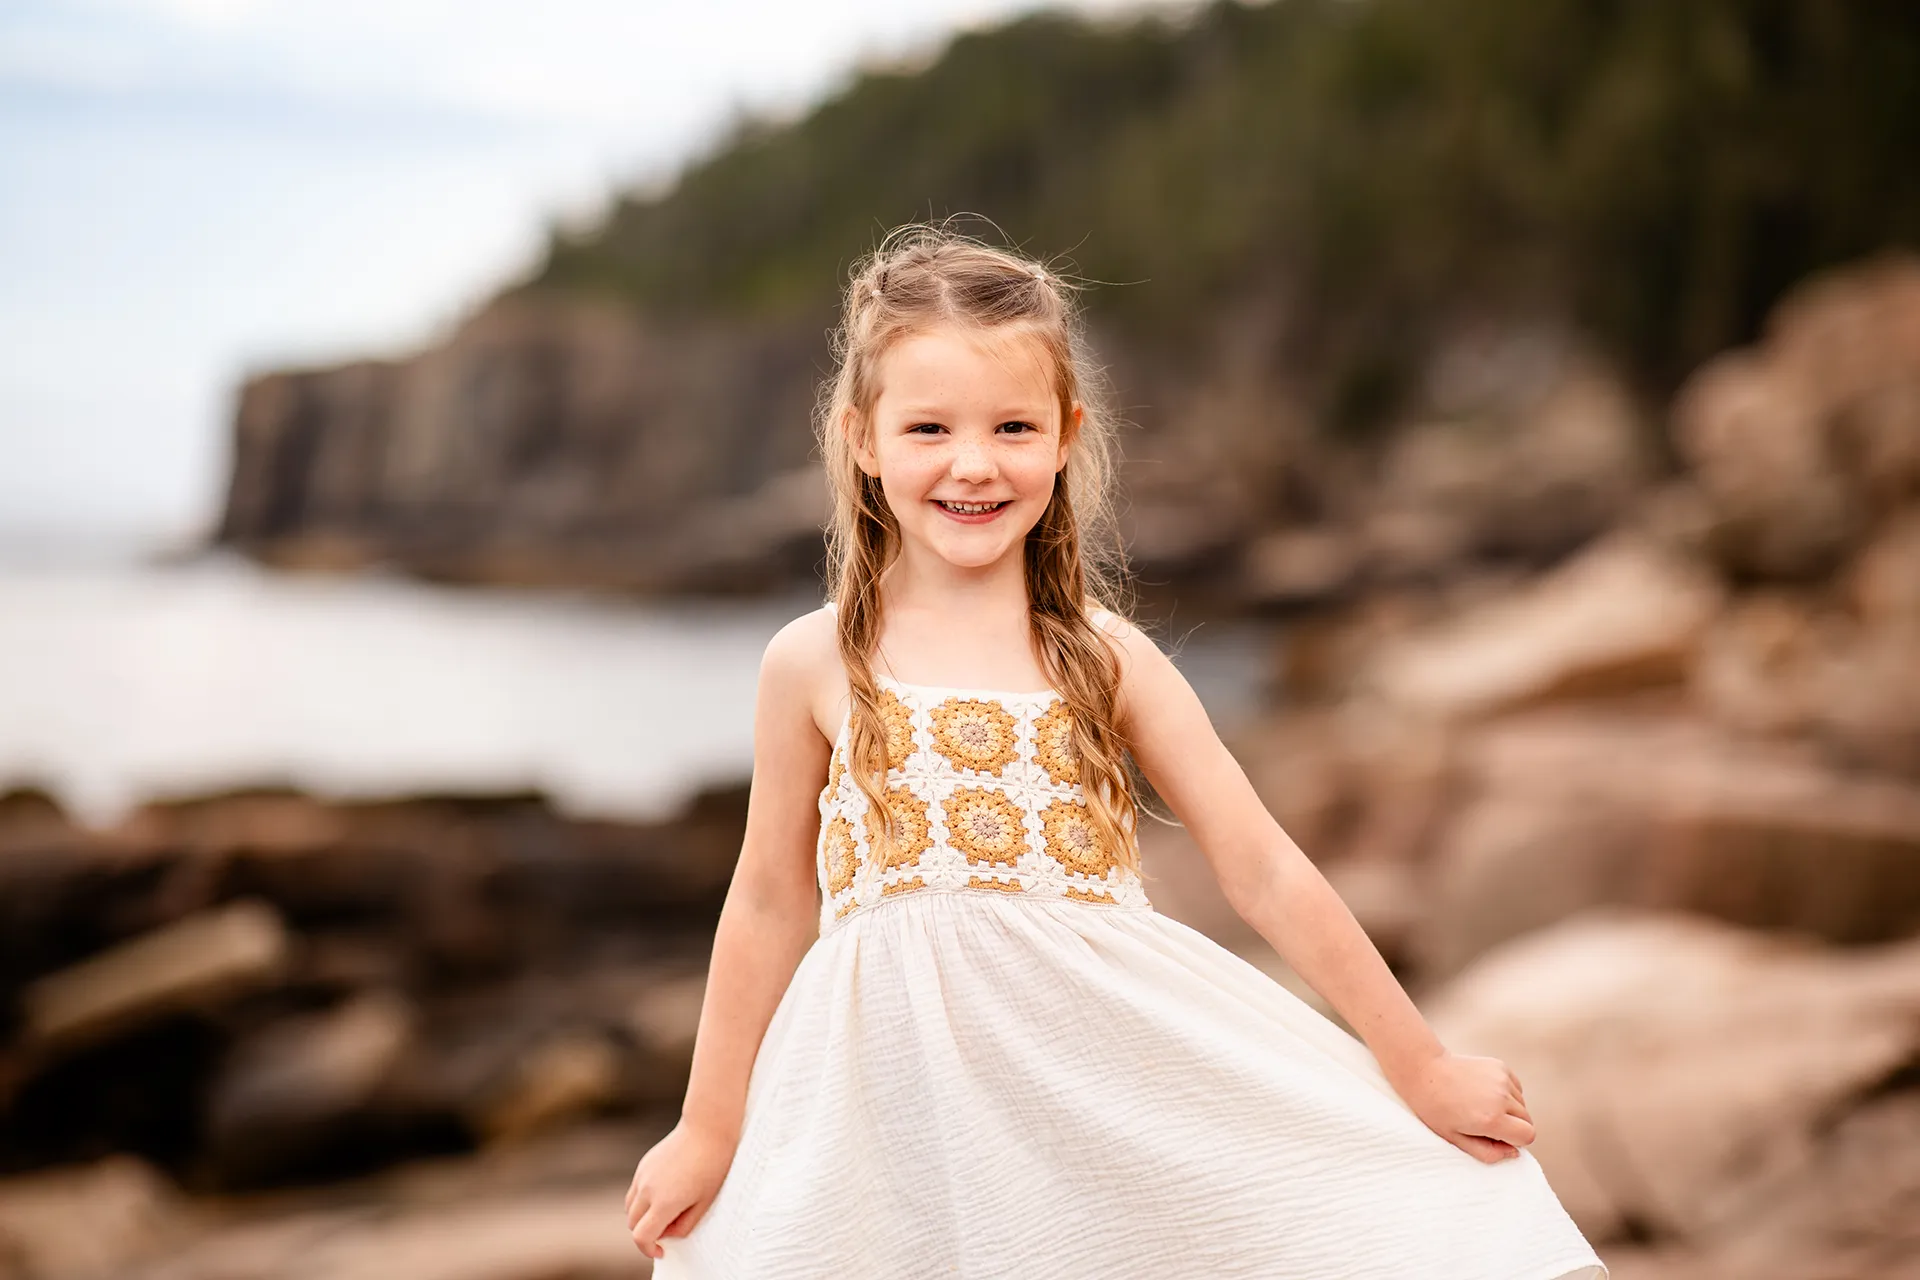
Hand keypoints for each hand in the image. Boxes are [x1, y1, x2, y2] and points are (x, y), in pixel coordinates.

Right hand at [624, 1118, 737, 1260]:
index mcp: (664, 1202)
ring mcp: (643, 1175)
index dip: (648, 1249)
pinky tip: (664, 1193)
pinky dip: (642, 1200)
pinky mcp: (644, 1164)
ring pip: (629, 1208)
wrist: (707, 1128)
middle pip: (632, 1224)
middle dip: (646, 1233)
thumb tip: (668, 1235)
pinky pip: (634, 1190)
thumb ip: (685, 1224)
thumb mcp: (705, 1202)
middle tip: (668, 1229)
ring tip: (664, 1211)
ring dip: (641, 1217)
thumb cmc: (713, 1165)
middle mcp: (648, 1189)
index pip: (641, 1236)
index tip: (661, 1250)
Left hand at [1387, 1049, 1534, 1163]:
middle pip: (1527, 1120)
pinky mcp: (1500, 1066)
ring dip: (1509, 1109)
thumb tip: (1514, 1153)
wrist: (1424, 1071)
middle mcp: (1501, 1098)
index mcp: (1491, 1119)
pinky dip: (1506, 1093)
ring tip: (1481, 1105)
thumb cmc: (1435, 1109)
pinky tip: (1484, 1091)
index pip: (1528, 1136)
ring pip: (1522, 1104)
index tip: (1498, 1137)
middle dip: (1513, 1126)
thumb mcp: (1455, 1139)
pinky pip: (1516, 1087)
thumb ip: (1488, 1152)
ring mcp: (1502, 1079)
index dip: (1516, 1140)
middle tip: (1486, 1123)